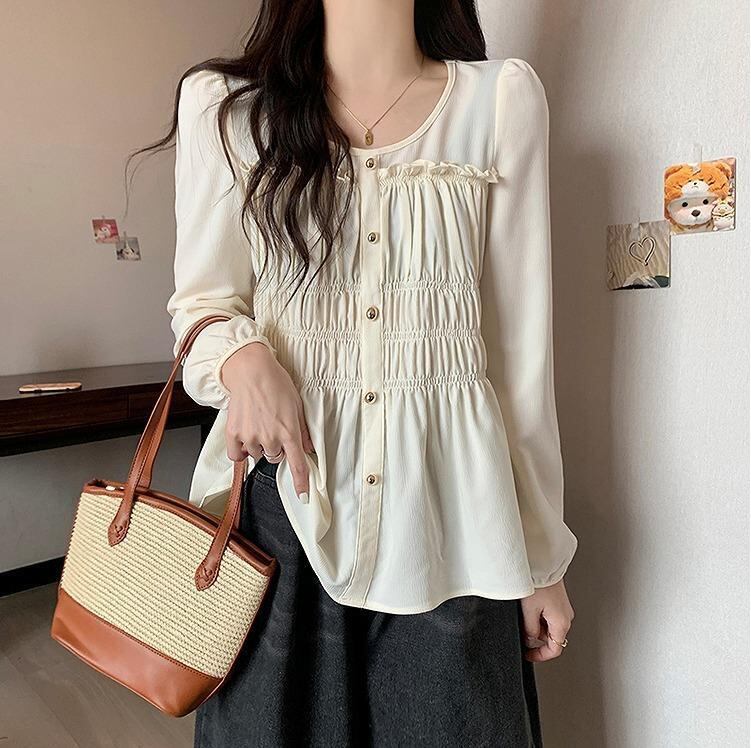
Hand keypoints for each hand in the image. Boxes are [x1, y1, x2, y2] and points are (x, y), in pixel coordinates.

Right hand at [220, 342, 314, 501]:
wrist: (250, 370)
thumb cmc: (276, 383)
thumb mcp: (297, 405)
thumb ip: (303, 430)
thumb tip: (310, 449)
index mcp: (289, 431)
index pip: (297, 465)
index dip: (301, 483)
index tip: (303, 496)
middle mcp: (270, 437)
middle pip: (274, 458)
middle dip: (276, 448)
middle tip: (273, 428)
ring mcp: (250, 436)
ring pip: (256, 455)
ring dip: (258, 445)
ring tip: (258, 423)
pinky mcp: (233, 433)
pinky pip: (236, 455)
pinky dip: (240, 450)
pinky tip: (244, 435)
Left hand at [520, 579, 573, 661]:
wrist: (543, 562)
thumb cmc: (538, 583)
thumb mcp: (529, 611)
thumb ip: (529, 630)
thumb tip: (529, 640)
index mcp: (562, 622)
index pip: (554, 649)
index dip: (540, 655)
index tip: (528, 655)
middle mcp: (566, 616)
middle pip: (551, 637)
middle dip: (535, 636)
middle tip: (522, 628)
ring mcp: (563, 607)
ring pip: (549, 625)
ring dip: (536, 624)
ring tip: (525, 611)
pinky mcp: (558, 600)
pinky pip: (549, 614)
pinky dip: (538, 615)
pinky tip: (529, 605)